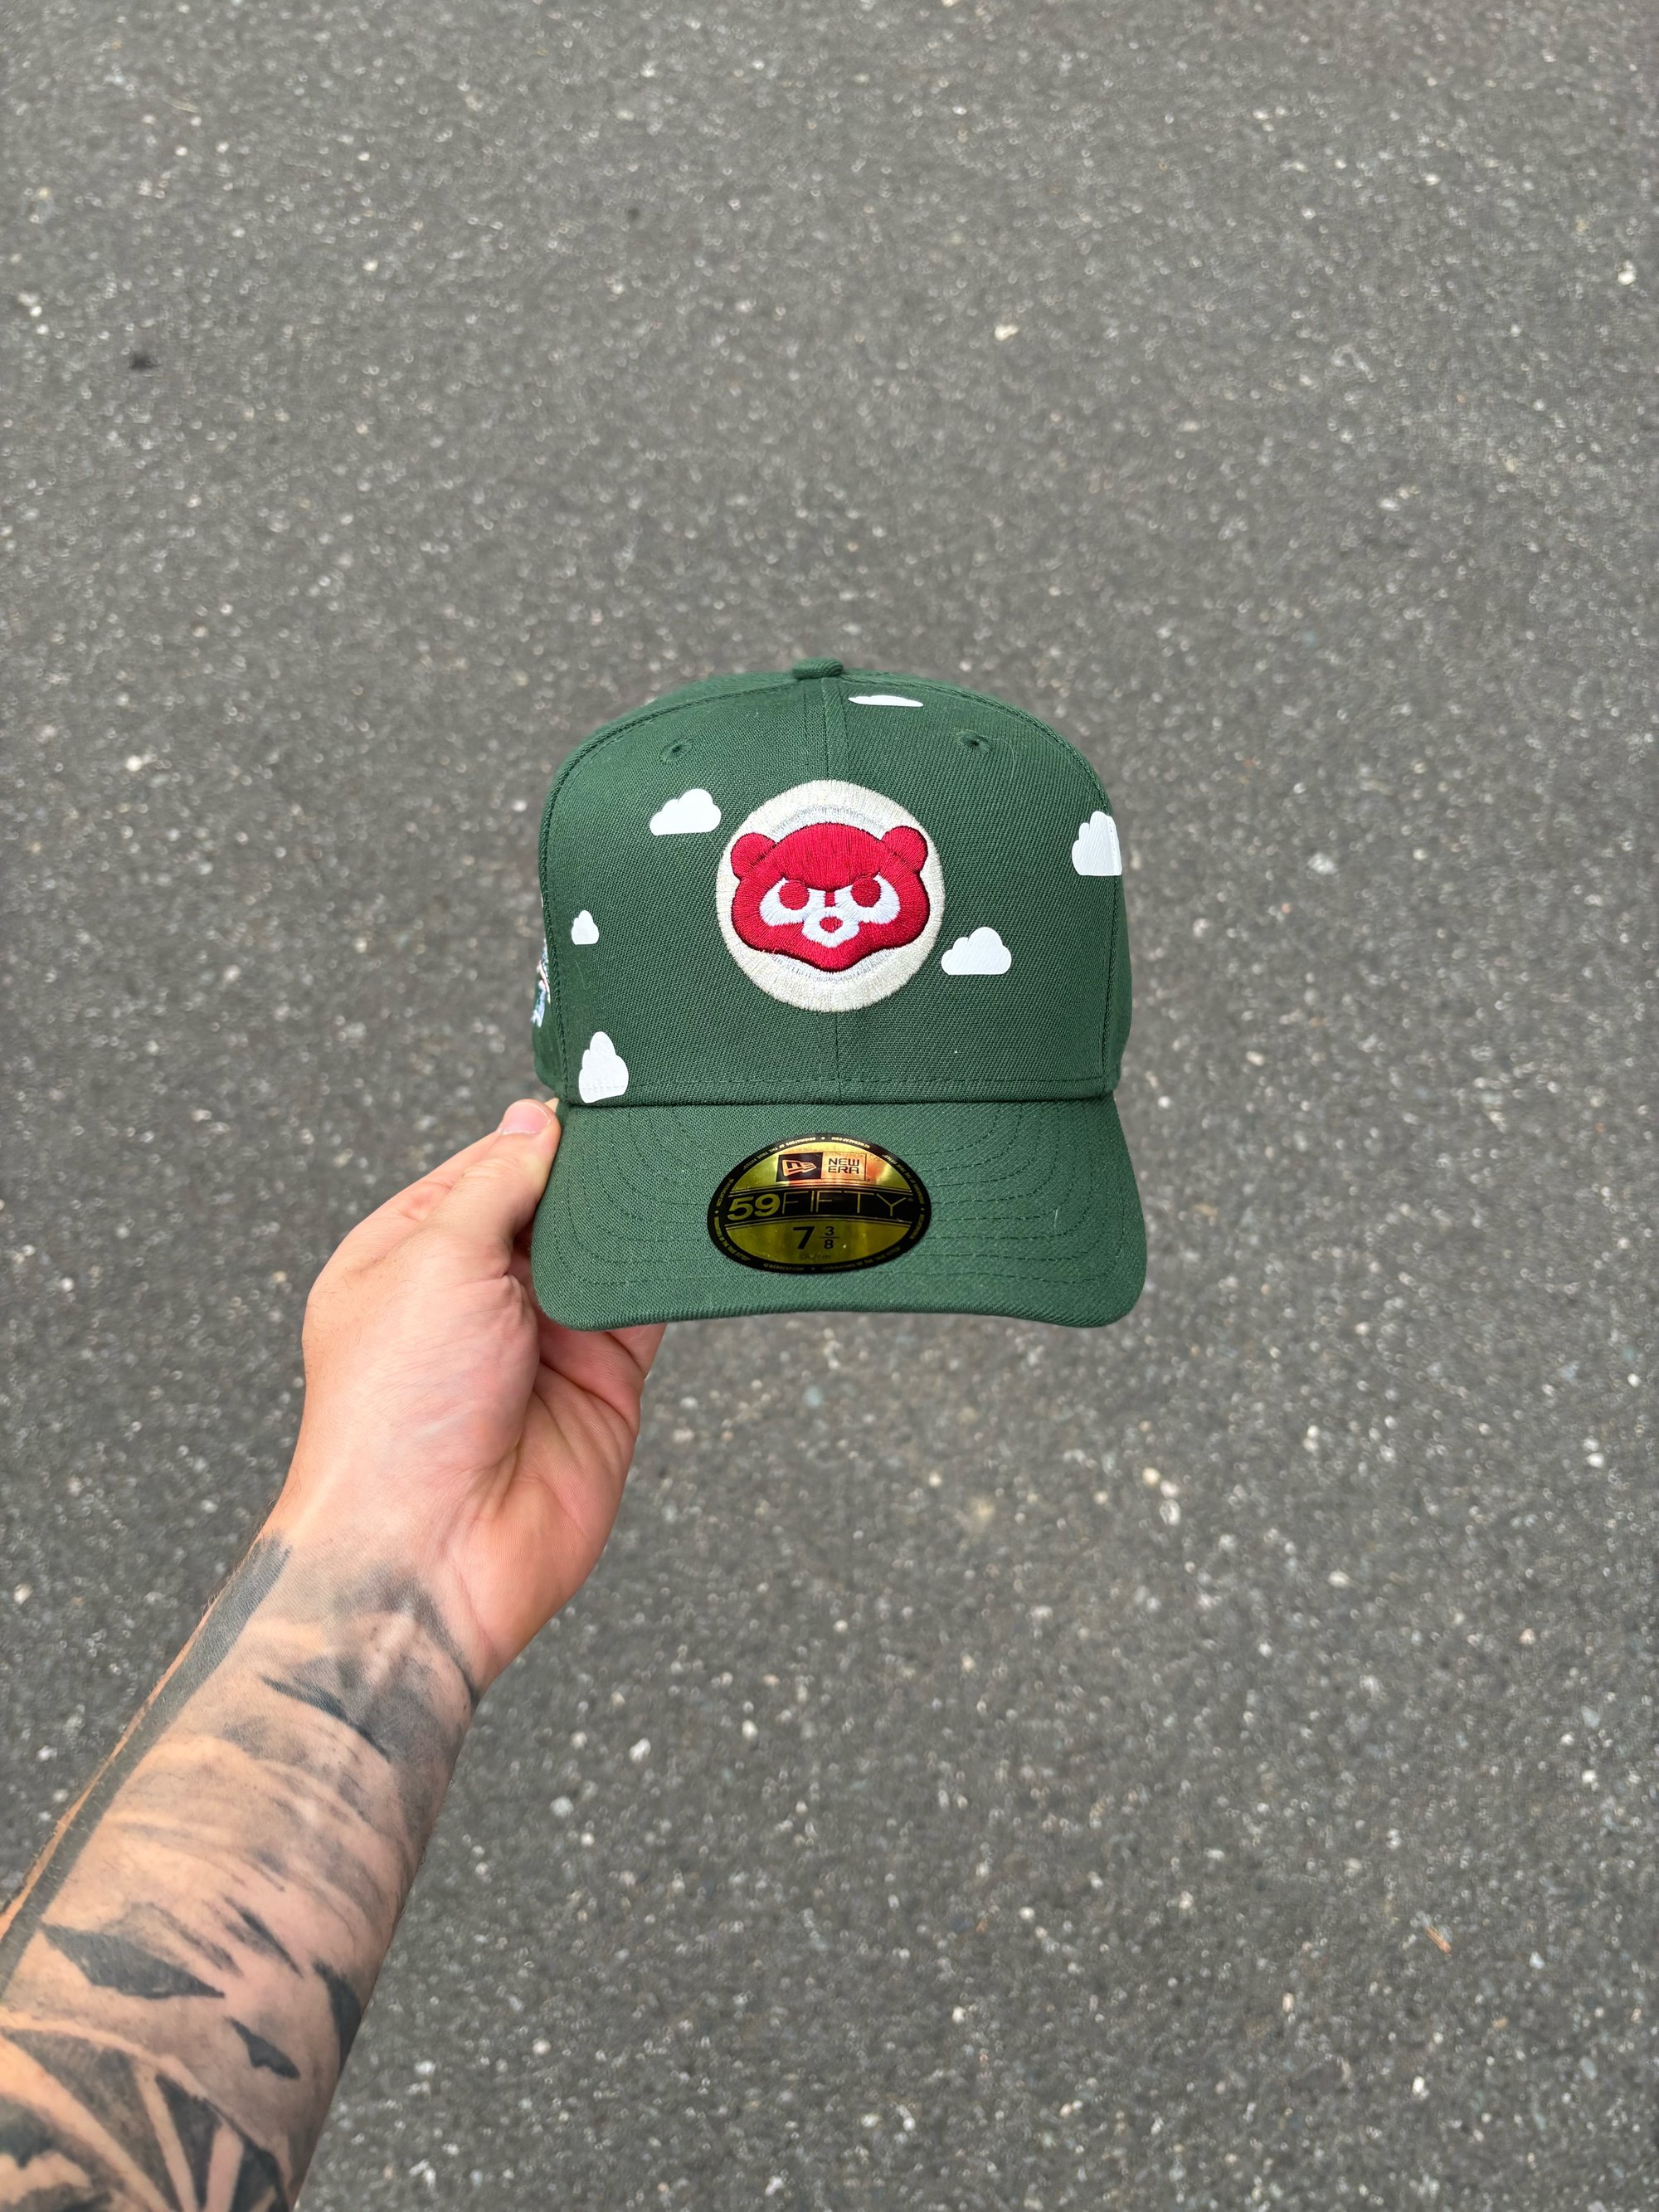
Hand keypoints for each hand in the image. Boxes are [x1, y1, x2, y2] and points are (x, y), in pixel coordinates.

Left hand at [269, 1100, 663, 1685]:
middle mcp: (473, 1295)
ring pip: (605, 1253)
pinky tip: (691, 1231)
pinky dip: (668, 1272)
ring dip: (633, 1220)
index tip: (593, 1098)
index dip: (536, 1135)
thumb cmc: (394, 1417)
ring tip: (675, 1169)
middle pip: (552, 1205)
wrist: (434, 1554)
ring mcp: (541, 1339)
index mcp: (409, 1255)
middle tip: (647, 1123)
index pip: (486, 1168)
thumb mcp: (434, 1259)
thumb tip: (533, 1121)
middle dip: (592, 1175)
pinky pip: (645, 1308)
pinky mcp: (603, 1382)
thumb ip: (497, 1183)